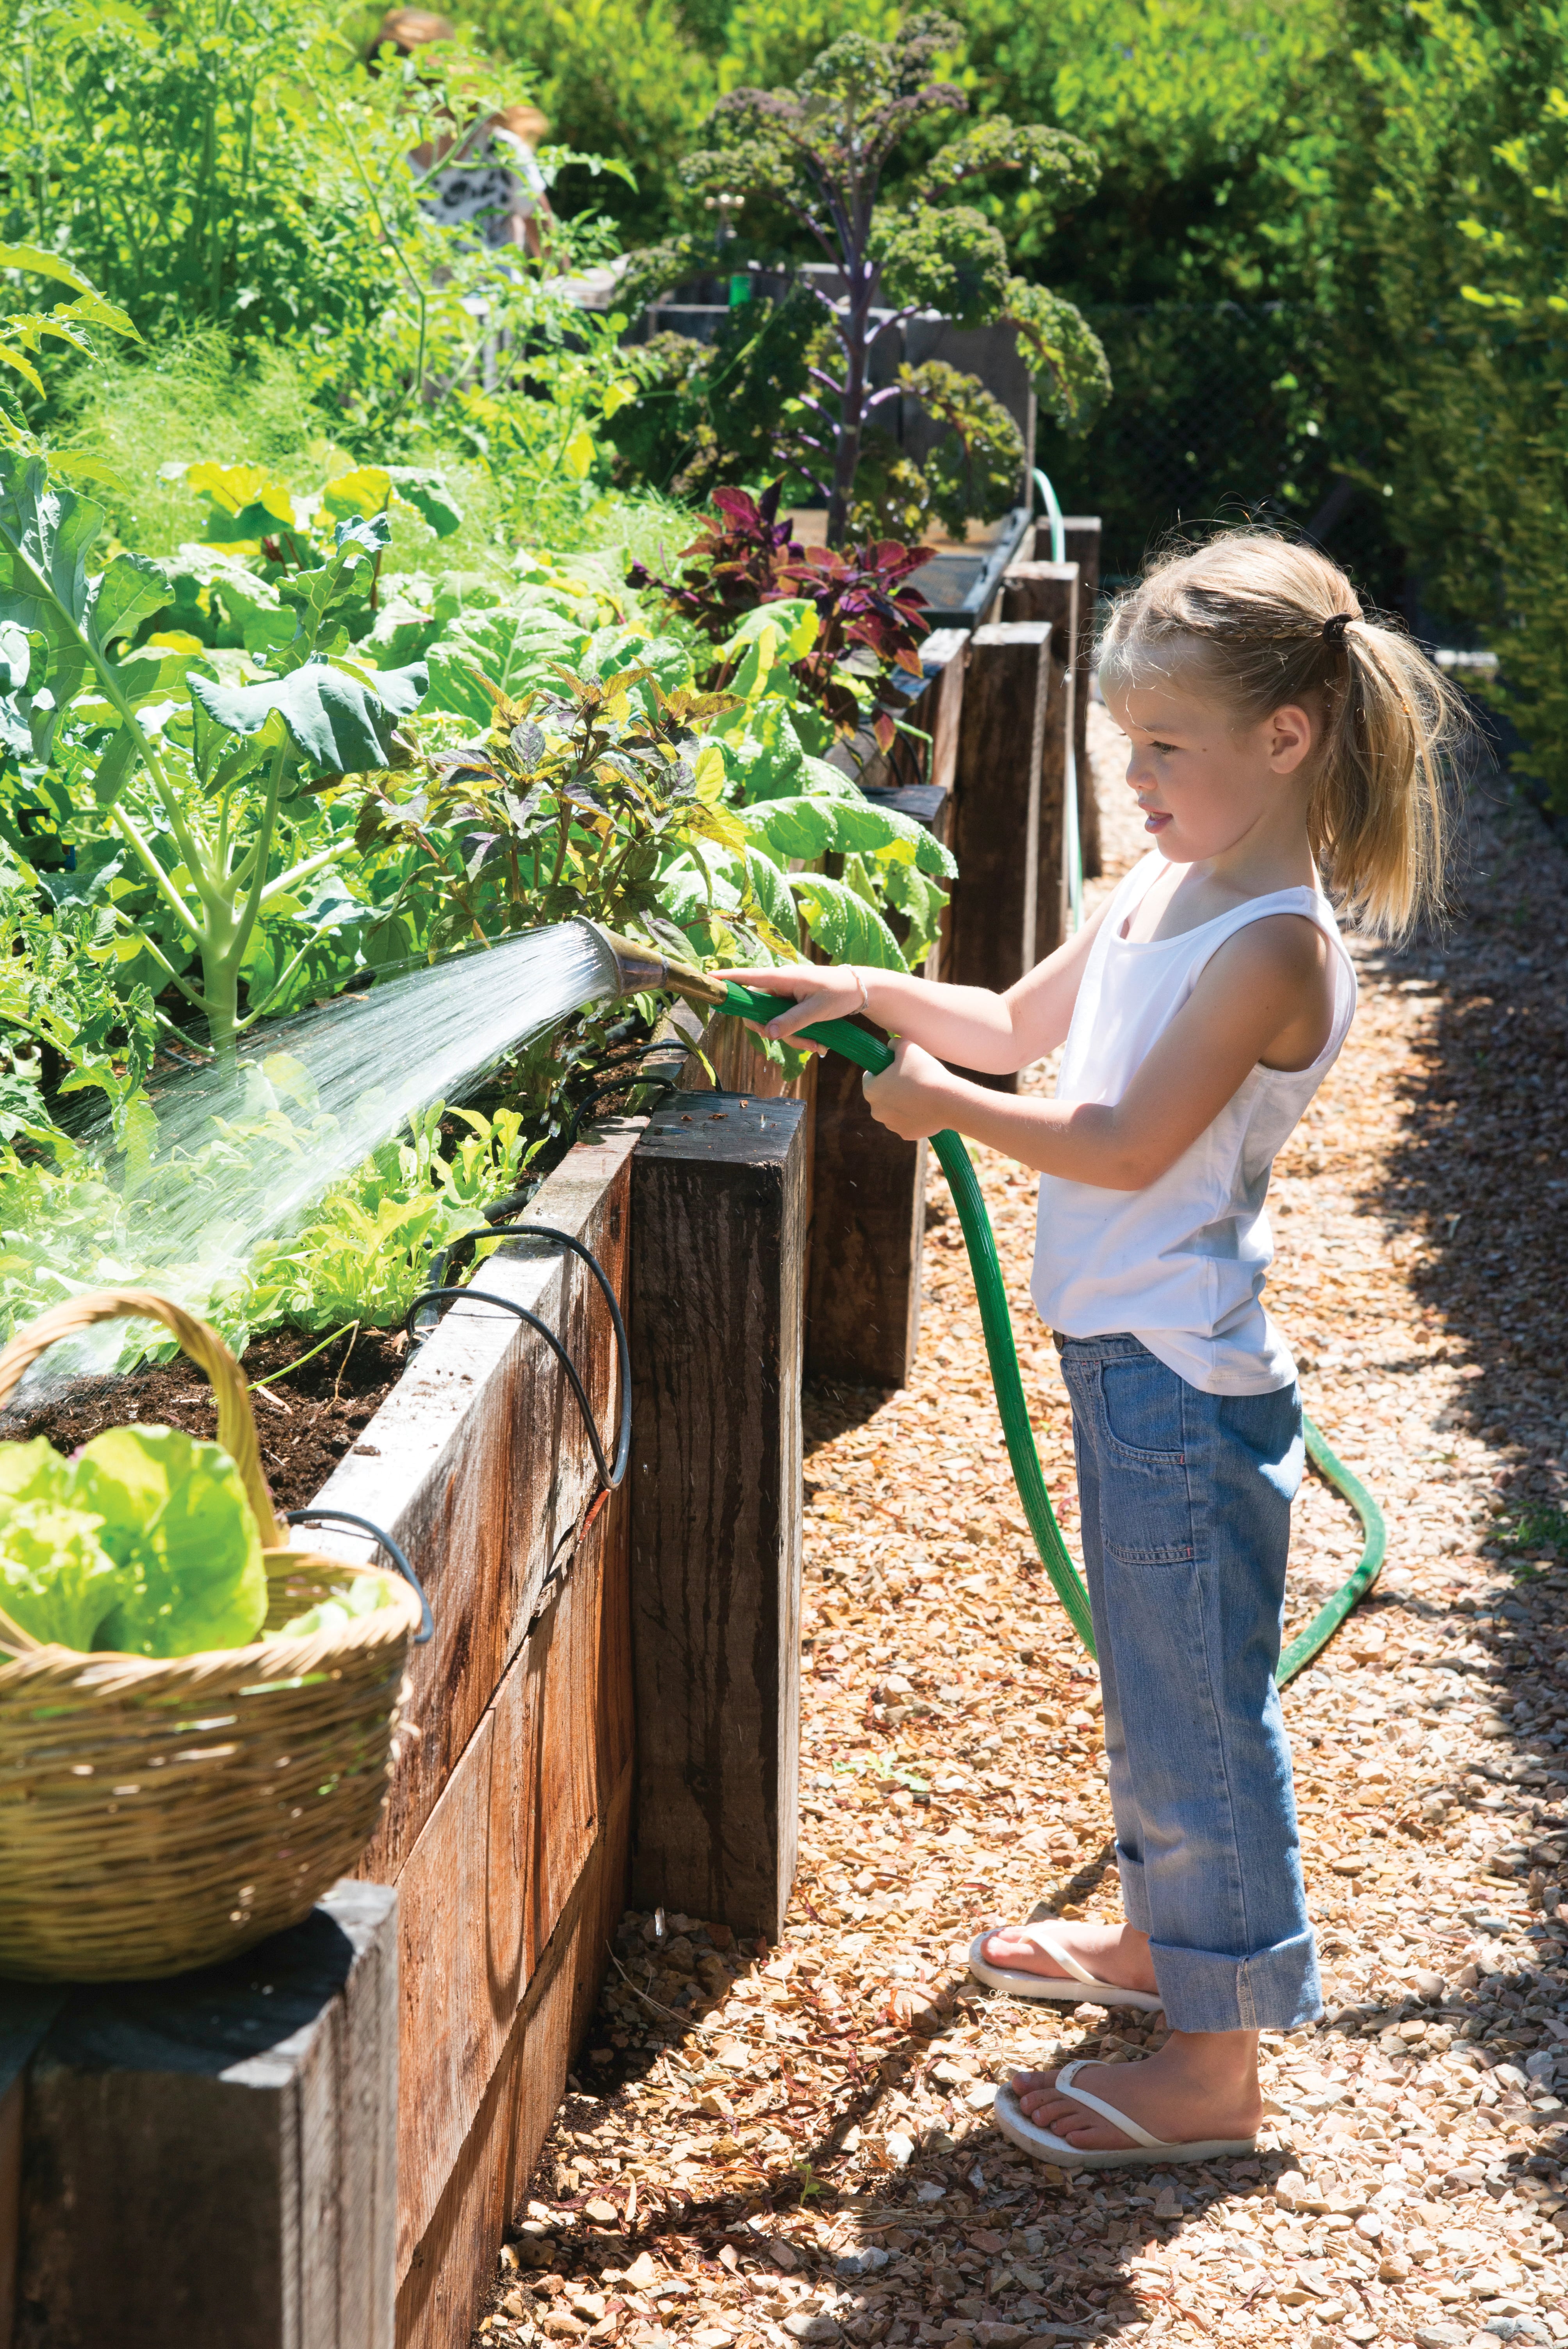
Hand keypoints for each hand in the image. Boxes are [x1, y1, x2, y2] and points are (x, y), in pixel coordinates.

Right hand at [713, 964, 866, 1056]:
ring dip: (792, 1039)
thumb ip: (792, 1021)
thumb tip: (768, 1033)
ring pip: (773, 1023)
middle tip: (796, 1043)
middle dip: (773, 1032)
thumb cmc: (841, 992)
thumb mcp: (818, 1009)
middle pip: (758, 1011)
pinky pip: (785, 1025)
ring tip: (816, 1046)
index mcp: (783, 977)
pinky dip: (799, 1037)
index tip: (707, 981)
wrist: (861, 990)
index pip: (748, 977)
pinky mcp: (792, 1006)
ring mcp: (786, 997)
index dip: (727, 979)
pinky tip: (818, 1045)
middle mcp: (780, 986)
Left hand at [861, 1037, 955, 1139]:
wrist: (947, 1101)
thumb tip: (890, 1046)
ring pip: (894, 1110)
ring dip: (903, 1103)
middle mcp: (876, 1111)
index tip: (897, 1067)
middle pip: (882, 1095)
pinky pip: (908, 1122)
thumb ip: (894, 1044)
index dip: (884, 1069)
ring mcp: (891, 1125)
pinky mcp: (906, 1134)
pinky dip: (914, 1116)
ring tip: (921, 1094)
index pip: (870, 1076)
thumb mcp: (907, 1047)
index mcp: (870, 1090)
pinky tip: (927, 1108)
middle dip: (892, 1088)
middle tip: (911, 1080)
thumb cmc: (924, 1072)